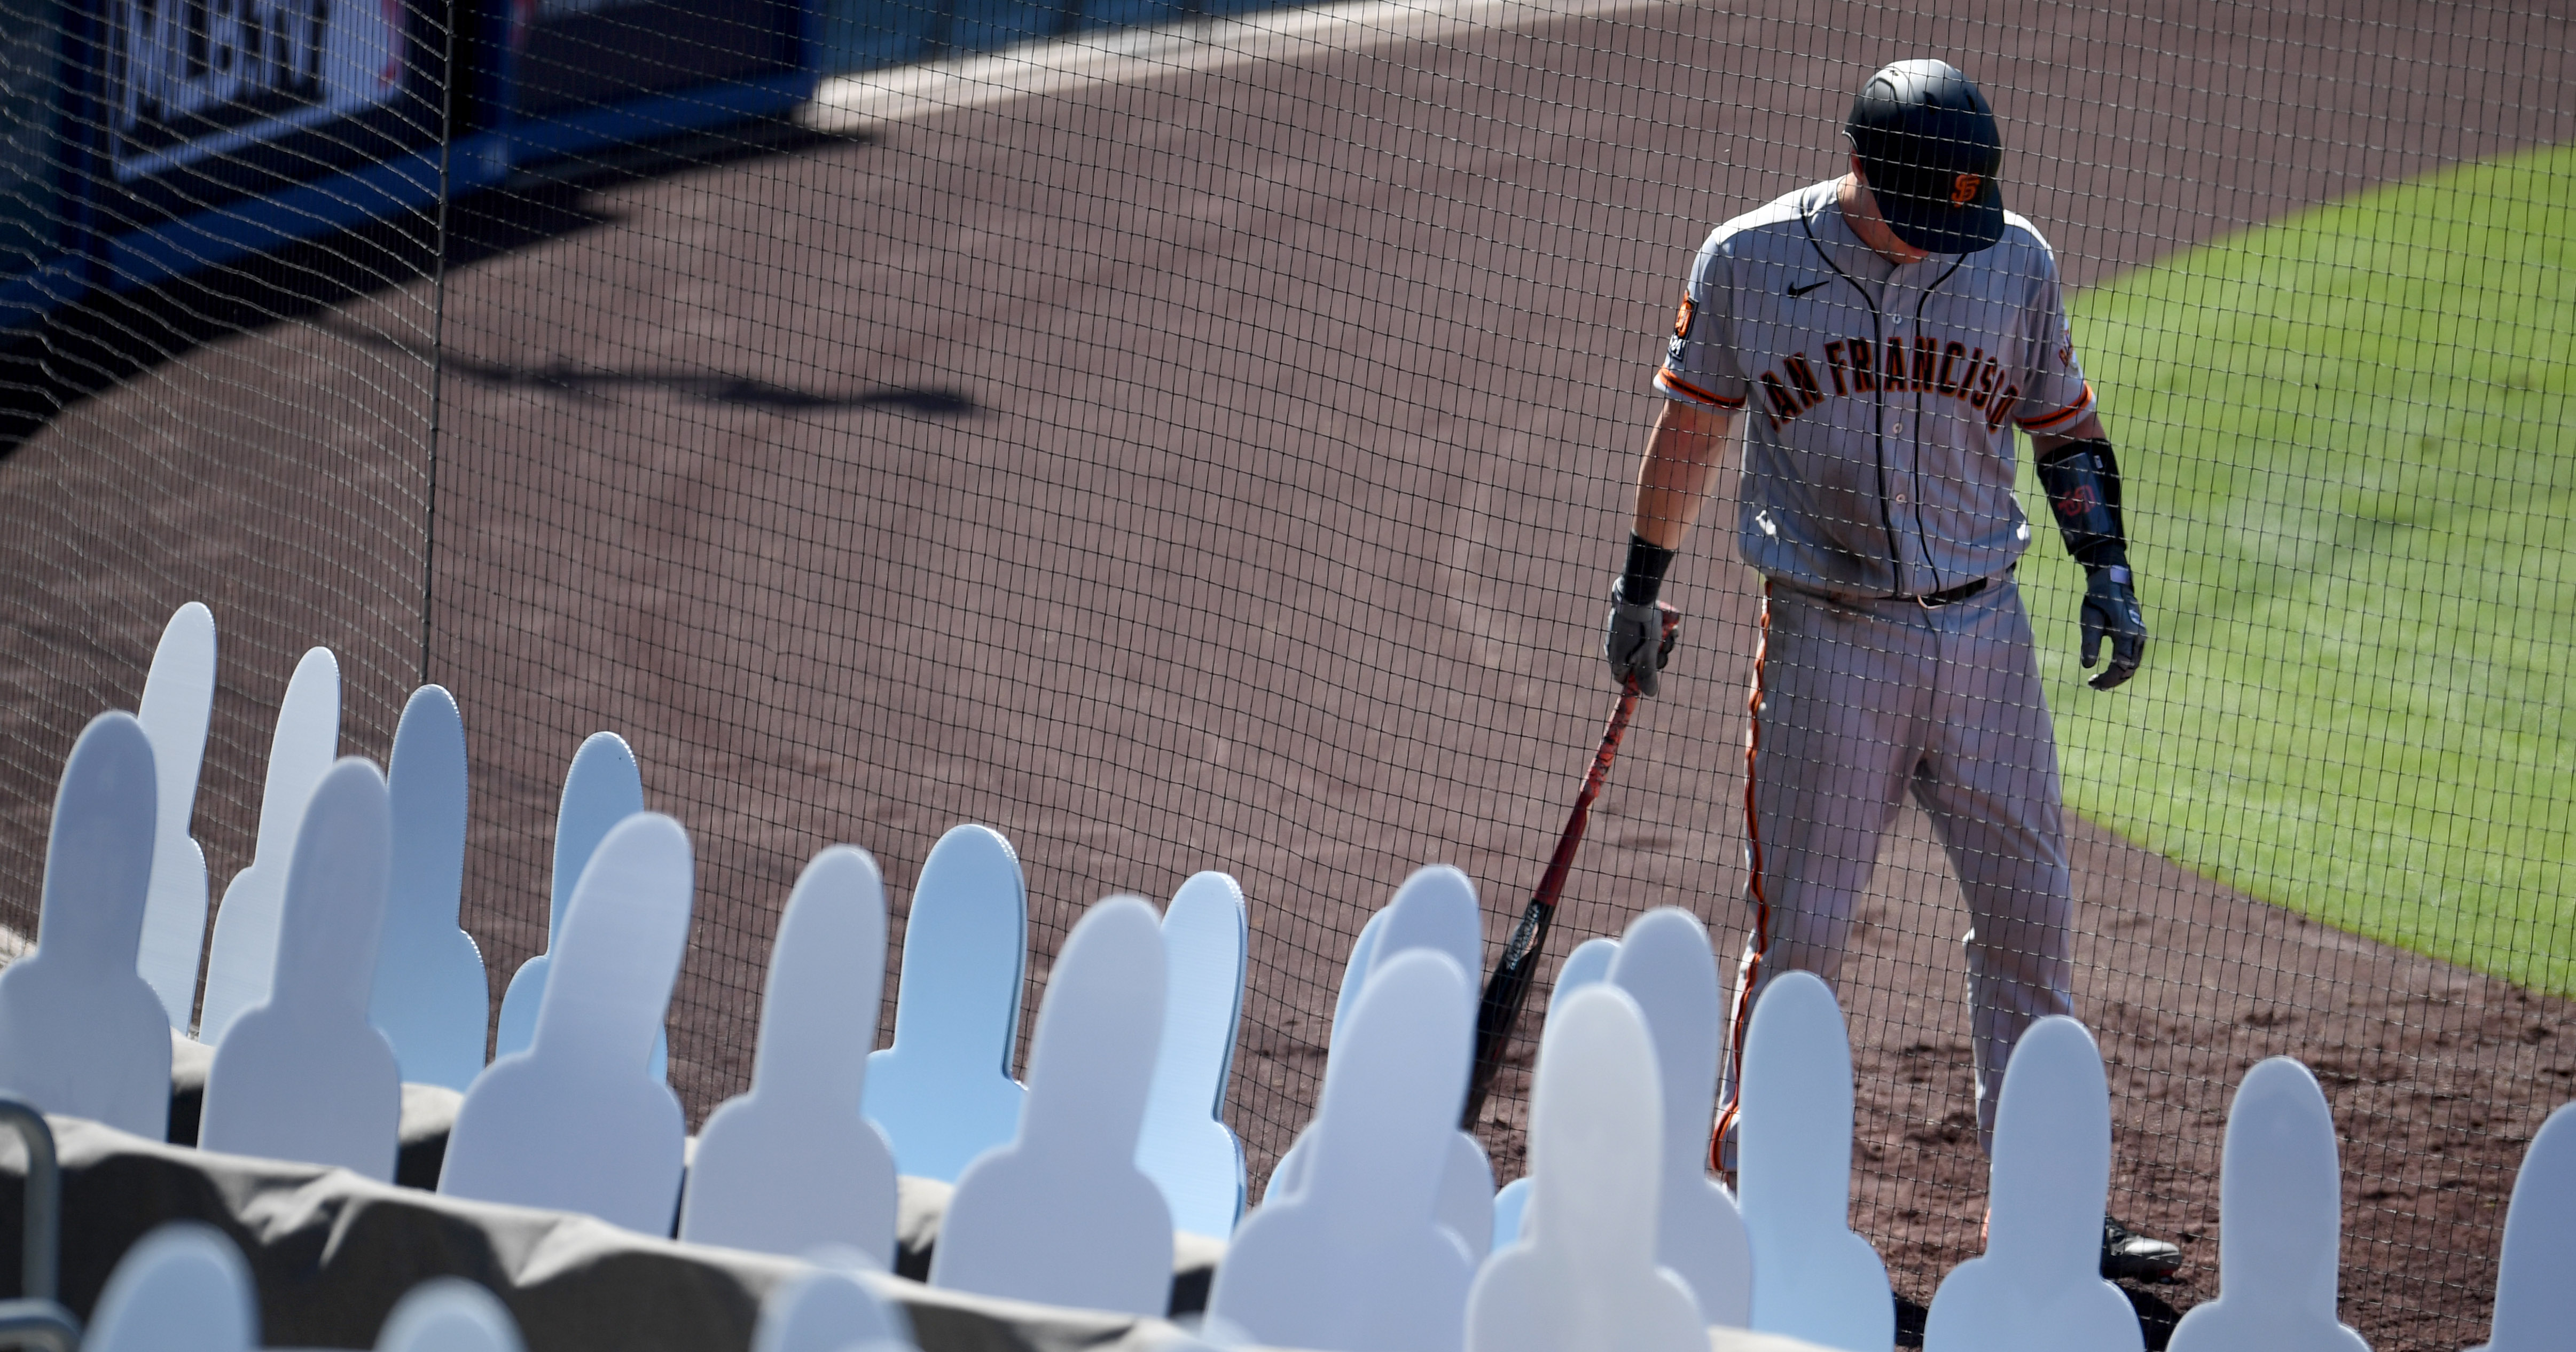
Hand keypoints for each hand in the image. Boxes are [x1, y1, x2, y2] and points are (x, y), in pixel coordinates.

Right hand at [1604, 580, 1680, 696]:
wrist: (1636, 594)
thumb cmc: (1643, 628)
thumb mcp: (1648, 655)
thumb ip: (1648, 676)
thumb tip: (1650, 694)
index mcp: (1617, 660)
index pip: (1625, 679)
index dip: (1640, 680)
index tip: (1653, 674)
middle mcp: (1617, 648)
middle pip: (1639, 663)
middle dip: (1656, 657)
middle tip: (1665, 648)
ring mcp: (1622, 634)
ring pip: (1645, 646)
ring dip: (1661, 643)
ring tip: (1670, 633)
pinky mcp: (1630, 621)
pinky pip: (1644, 632)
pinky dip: (1658, 631)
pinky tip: (1669, 625)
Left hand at [2080, 566, 2145, 689]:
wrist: (2112, 582)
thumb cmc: (2098, 599)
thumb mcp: (2089, 620)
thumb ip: (2089, 643)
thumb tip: (2087, 666)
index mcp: (2127, 632)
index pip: (2122, 665)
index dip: (2108, 678)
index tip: (2091, 683)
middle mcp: (2139, 636)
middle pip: (2130, 668)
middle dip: (2113, 680)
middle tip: (2093, 685)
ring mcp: (2141, 636)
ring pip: (2134, 664)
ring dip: (2118, 676)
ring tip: (2099, 681)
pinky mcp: (2138, 636)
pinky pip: (2133, 657)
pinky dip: (2122, 667)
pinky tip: (2107, 671)